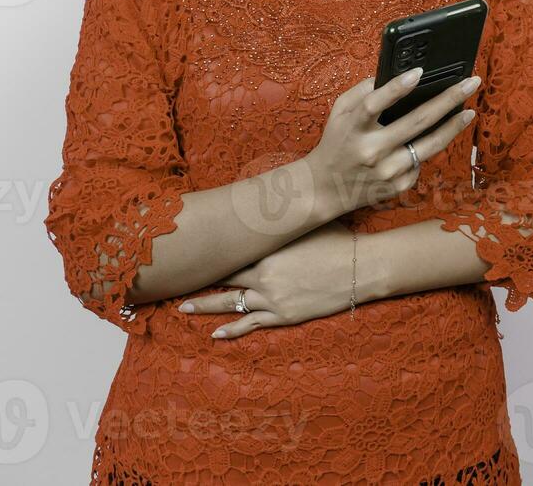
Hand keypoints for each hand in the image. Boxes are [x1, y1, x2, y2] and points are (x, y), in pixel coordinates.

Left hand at [176, 221, 359, 339]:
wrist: (359, 267)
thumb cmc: (337, 239)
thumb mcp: (307, 222)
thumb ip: (285, 218)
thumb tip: (274, 197)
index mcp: (266, 249)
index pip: (228, 252)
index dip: (208, 254)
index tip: (187, 251)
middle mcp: (263, 274)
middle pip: (222, 278)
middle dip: (198, 280)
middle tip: (173, 281)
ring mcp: (272, 298)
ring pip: (231, 303)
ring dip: (205, 306)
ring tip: (182, 307)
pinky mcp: (284, 316)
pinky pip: (251, 325)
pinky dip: (232, 330)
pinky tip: (215, 335)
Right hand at [305, 67, 480, 216]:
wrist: (325, 189)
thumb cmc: (337, 142)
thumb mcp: (339, 113)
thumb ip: (363, 92)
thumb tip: (397, 76)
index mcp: (353, 127)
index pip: (374, 104)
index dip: (396, 88)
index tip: (419, 72)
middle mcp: (371, 150)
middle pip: (416, 122)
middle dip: (447, 99)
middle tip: (470, 83)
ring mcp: (387, 171)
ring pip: (429, 146)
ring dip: (453, 127)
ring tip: (470, 111)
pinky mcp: (398, 186)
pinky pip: (421, 162)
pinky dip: (429, 147)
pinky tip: (436, 137)